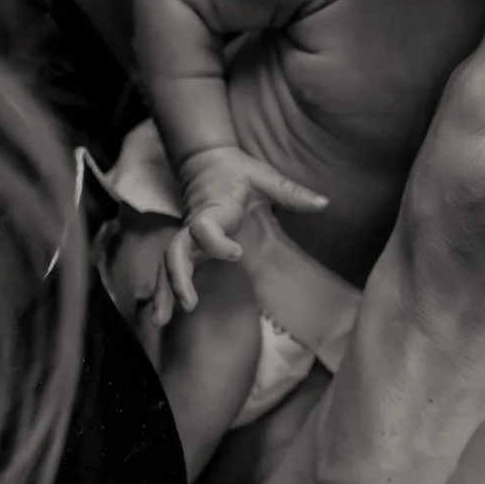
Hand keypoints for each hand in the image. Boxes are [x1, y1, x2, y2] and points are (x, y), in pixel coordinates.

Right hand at [156, 147, 326, 322]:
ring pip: (167, 265)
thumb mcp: (266, 178)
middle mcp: (194, 226)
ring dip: (164, 292)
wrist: (207, 162)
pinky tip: (163, 317)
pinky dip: (165, 292)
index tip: (236, 253)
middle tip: (188, 304)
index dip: (216, 241)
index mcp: (213, 210)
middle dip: (178, 278)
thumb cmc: (238, 171)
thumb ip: (292, 193)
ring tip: (160, 321)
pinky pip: (171, 270)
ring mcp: (187, 238)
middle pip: (175, 252)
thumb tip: (324, 203)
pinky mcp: (187, 247)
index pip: (204, 228)